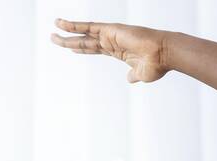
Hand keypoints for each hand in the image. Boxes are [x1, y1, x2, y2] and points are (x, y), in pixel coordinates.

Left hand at [50, 18, 170, 83]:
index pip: (95, 50)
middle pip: (85, 42)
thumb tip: (129, 79)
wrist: (163, 54)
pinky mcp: (110, 30)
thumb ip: (133, 76)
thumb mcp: (141, 74)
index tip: (72, 49)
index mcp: (118, 52)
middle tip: (54, 39)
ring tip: (53, 32)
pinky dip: (74, 25)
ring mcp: (110, 35)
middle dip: (69, 41)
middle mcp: (111, 42)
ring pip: (83, 35)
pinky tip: (61, 24)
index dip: (82, 49)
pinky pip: (88, 27)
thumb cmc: (157, 65)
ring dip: (67, 33)